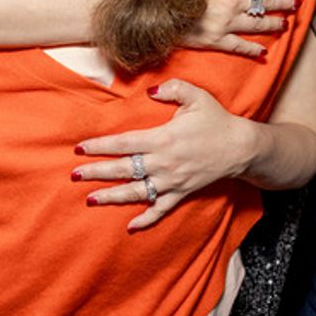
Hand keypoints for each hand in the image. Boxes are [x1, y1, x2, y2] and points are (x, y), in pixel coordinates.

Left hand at [71, 80, 252, 230]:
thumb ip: (172, 89)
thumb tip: (150, 91)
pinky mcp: (182, 193)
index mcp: (163, 138)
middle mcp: (164, 162)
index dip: (100, 146)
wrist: (241, 147)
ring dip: (112, 196)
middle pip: (124, 169)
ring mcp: (172, 181)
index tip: (80, 148)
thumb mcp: (196, 96)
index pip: (124, 143)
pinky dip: (146, 219)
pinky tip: (130, 226)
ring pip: (137, 192)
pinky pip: (161, 209)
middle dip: (97, 172)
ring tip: (91, 198)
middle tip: (74, 175)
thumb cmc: (216, 119)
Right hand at [171, 0, 295, 57]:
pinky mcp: (213, 40)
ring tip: (284, 24)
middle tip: (295, 4)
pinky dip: (252, 49)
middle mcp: (231, 1)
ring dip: (273, 24)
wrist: (146, 2)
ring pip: (257, 24)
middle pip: (265, 2)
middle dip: (283, 2)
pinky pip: (238, 46)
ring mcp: (224, 23)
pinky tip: (262, 52)